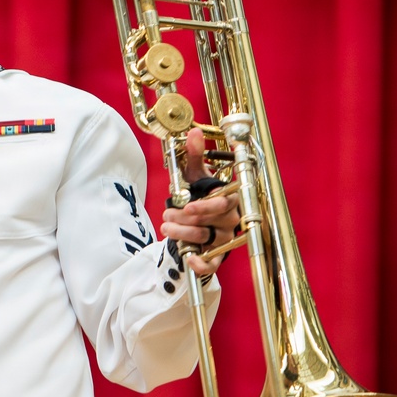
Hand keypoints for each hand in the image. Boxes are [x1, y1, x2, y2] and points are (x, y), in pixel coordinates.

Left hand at [159, 128, 239, 276]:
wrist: (194, 220)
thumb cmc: (198, 195)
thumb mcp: (195, 176)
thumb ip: (194, 155)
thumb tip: (194, 132)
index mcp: (228, 199)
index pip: (224, 203)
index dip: (207, 206)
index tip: (187, 206)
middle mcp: (230, 219)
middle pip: (213, 221)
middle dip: (186, 218)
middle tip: (167, 216)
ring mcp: (224, 238)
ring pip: (208, 238)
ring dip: (185, 234)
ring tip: (166, 227)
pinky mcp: (217, 256)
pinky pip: (214, 263)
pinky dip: (203, 264)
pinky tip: (190, 260)